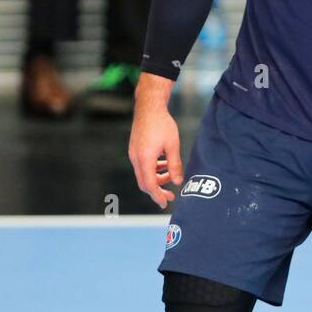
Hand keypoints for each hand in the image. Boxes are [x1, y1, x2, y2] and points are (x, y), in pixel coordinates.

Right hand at [128, 75, 183, 208]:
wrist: (148, 107)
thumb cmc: (162, 124)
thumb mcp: (173, 145)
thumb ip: (175, 165)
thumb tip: (178, 182)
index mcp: (145, 159)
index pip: (150, 185)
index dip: (158, 196)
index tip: (165, 204)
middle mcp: (136, 158)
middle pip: (144, 182)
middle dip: (157, 191)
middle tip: (170, 196)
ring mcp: (133, 154)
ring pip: (143, 174)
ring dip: (156, 178)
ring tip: (170, 176)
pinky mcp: (134, 149)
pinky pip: (142, 165)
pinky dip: (153, 169)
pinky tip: (164, 164)